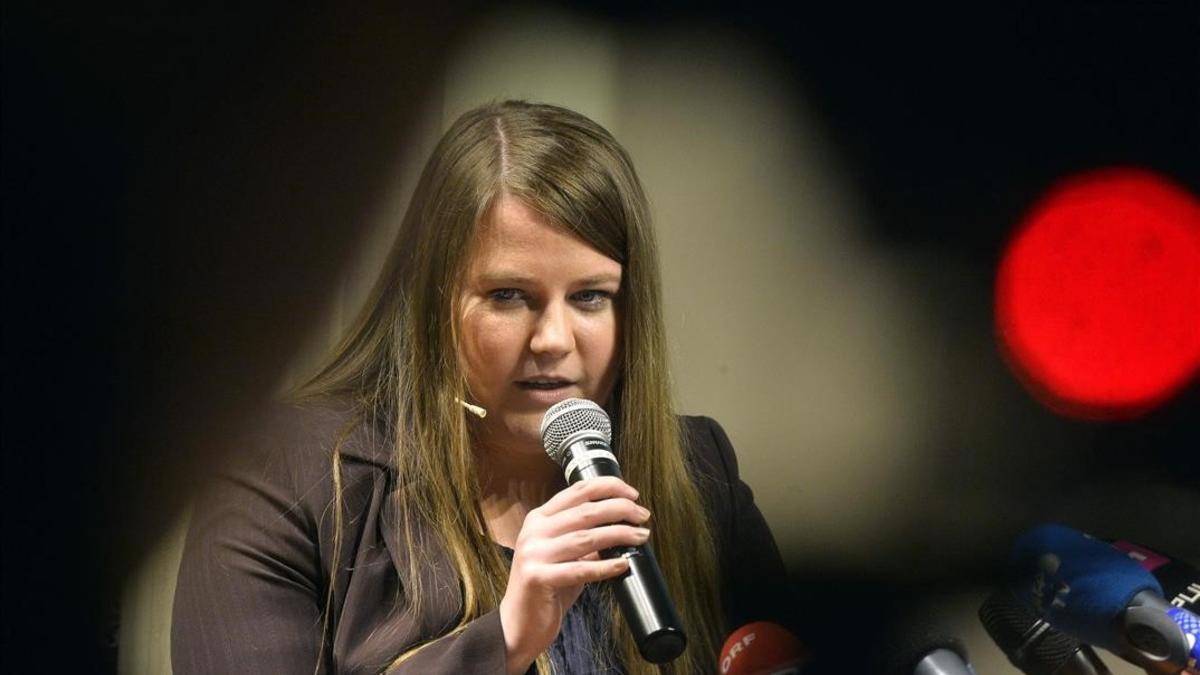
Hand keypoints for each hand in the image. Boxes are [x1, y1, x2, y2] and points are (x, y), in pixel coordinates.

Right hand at [499, 476, 651, 674]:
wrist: (518, 625)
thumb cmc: (546, 589)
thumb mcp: (564, 556)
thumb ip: (585, 539)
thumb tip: (623, 526)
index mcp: (539, 519)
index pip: (577, 490)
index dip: (608, 487)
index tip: (633, 494)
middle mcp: (534, 531)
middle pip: (585, 511)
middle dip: (620, 510)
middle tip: (643, 516)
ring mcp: (533, 554)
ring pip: (586, 537)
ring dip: (619, 535)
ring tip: (641, 536)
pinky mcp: (538, 578)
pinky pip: (580, 569)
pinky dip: (605, 566)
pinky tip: (623, 564)